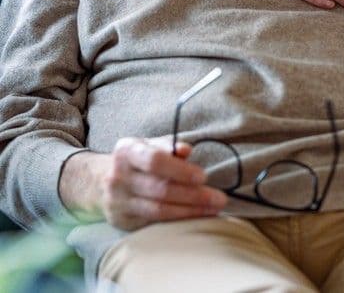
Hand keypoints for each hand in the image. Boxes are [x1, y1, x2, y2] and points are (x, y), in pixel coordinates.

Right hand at [100, 136, 227, 229]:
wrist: (99, 180)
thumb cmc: (135, 159)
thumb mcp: (148, 144)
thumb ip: (169, 145)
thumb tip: (187, 150)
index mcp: (127, 151)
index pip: (155, 161)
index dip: (180, 170)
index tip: (203, 176)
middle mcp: (119, 177)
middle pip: (160, 189)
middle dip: (193, 195)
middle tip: (219, 198)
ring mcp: (118, 201)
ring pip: (158, 210)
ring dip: (189, 211)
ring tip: (212, 209)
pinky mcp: (121, 221)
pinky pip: (152, 223)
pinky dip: (176, 222)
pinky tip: (194, 218)